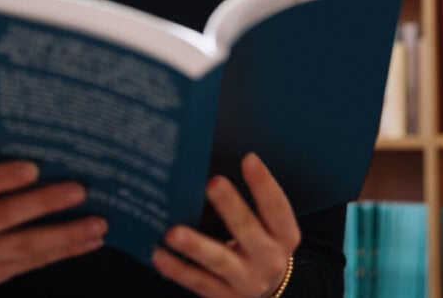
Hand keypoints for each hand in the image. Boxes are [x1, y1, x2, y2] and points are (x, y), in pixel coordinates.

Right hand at [0, 160, 106, 285]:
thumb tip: (51, 151)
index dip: (2, 177)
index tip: (35, 167)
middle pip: (2, 216)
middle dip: (44, 203)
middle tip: (80, 190)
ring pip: (24, 246)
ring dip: (66, 234)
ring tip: (98, 222)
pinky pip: (34, 262)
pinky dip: (66, 250)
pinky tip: (90, 239)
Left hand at [151, 153, 299, 297]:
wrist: (271, 293)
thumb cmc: (261, 246)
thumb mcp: (269, 229)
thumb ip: (249, 207)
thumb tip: (211, 173)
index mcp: (284, 235)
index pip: (277, 207)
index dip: (264, 183)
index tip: (249, 158)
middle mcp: (269, 258)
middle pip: (247, 229)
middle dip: (230, 206)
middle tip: (212, 183)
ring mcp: (247, 281)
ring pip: (219, 260)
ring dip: (195, 245)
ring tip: (173, 232)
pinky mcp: (224, 296)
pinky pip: (197, 281)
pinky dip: (177, 268)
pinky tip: (158, 253)